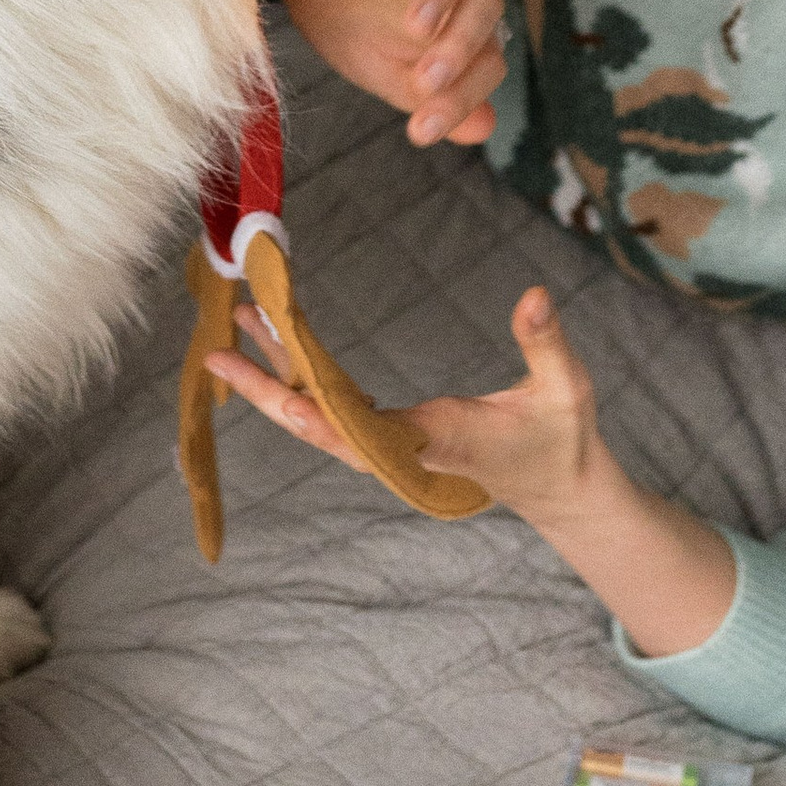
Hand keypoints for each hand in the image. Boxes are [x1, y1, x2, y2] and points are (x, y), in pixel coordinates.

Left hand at [209, 279, 600, 511]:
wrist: (558, 491)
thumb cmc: (562, 439)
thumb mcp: (565, 389)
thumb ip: (545, 343)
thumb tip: (533, 294)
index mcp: (436, 440)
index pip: (362, 428)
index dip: (318, 408)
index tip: (277, 384)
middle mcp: (401, 449)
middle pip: (318, 423)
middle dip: (267, 387)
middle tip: (219, 349)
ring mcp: (392, 447)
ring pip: (319, 416)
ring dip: (278, 376)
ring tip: (243, 326)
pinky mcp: (393, 437)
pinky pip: (336, 411)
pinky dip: (305, 379)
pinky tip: (283, 349)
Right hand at [253, 0, 503, 146]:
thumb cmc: (351, 27)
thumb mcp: (386, 75)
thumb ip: (432, 99)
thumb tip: (482, 129)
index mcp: (462, 24)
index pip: (489, 58)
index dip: (464, 95)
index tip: (419, 128)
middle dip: (464, 42)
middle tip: (426, 80)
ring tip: (417, 26)